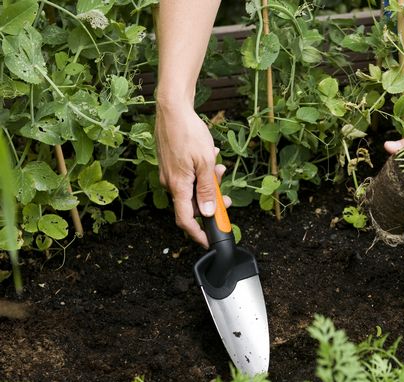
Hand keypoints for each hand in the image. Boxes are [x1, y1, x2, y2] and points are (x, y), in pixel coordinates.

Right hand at [155, 101, 228, 247]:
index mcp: (178, 186)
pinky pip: (188, 176)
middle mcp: (170, 183)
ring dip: (208, 183)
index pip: (185, 220)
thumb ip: (207, 190)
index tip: (208, 240)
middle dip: (210, 202)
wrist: (173, 109)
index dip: (197, 233)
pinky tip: (210, 157)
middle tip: (225, 197)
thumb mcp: (205, 163)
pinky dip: (201, 172)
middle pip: (192, 205)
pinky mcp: (171, 165)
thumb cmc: (189, 133)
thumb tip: (207, 212)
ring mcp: (169, 174)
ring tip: (218, 168)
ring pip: (192, 189)